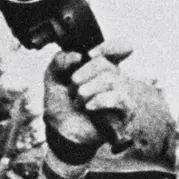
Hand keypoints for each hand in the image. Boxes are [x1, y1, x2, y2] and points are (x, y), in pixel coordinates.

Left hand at [43, 40, 133, 156]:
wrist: (61, 131)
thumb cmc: (62, 103)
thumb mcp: (53, 77)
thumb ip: (60, 61)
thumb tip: (77, 56)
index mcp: (100, 66)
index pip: (119, 49)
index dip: (112, 47)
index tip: (91, 54)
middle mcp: (115, 77)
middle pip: (105, 63)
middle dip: (82, 74)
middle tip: (72, 88)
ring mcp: (122, 93)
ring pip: (110, 79)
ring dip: (87, 89)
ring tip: (78, 101)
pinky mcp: (126, 111)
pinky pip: (118, 98)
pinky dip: (99, 100)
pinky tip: (89, 106)